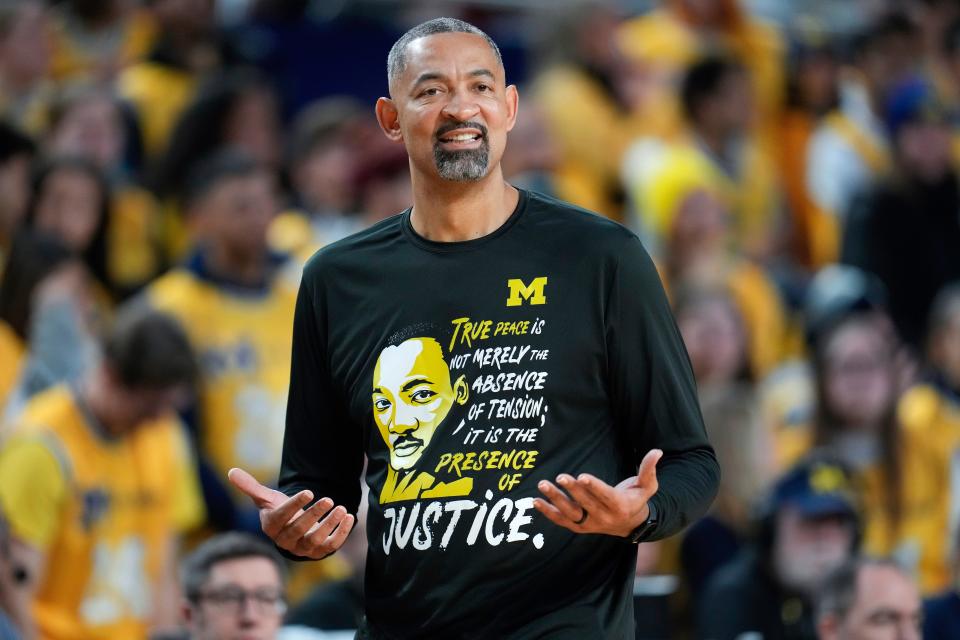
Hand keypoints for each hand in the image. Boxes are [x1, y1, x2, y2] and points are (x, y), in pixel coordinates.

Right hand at [227, 468, 354, 559]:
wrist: (293, 530)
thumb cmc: (279, 511)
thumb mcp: (265, 499)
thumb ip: (250, 487)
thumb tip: (231, 471)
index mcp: (272, 526)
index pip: (282, 517)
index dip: (295, 505)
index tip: (309, 491)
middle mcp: (286, 541)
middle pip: (300, 530)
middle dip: (315, 515)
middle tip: (329, 499)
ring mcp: (303, 548)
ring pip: (316, 540)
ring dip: (330, 525)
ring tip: (342, 508)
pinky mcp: (319, 552)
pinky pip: (331, 546)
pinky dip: (341, 534)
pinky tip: (350, 518)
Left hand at [533, 449, 661, 536]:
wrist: (630, 524)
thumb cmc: (636, 499)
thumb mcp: (647, 486)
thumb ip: (649, 469)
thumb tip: (657, 451)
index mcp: (620, 506)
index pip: (605, 496)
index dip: (594, 487)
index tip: (582, 476)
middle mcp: (604, 517)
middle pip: (585, 503)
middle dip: (572, 490)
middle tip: (560, 477)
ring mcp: (589, 524)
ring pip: (570, 513)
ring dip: (555, 500)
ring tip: (543, 485)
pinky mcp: (578, 526)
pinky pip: (560, 520)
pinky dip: (548, 512)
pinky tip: (535, 501)